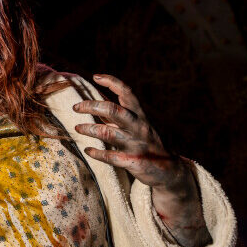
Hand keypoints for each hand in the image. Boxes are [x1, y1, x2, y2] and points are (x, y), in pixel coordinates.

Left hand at [72, 74, 184, 190]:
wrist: (170, 170)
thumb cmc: (147, 143)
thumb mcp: (136, 125)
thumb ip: (118, 116)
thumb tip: (94, 104)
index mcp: (140, 115)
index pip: (127, 92)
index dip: (112, 82)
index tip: (96, 76)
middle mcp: (138, 126)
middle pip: (113, 110)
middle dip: (92, 106)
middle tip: (76, 107)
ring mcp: (136, 144)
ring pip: (108, 133)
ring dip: (89, 129)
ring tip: (77, 128)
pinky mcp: (133, 162)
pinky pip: (110, 156)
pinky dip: (97, 153)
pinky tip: (88, 150)